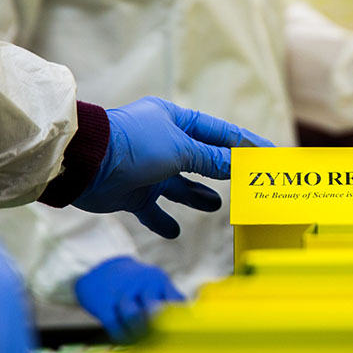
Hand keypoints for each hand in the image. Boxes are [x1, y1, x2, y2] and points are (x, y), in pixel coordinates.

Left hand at [73, 97, 271, 238]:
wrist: (84, 165)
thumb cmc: (133, 146)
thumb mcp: (181, 149)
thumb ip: (212, 159)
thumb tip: (241, 164)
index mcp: (173, 120)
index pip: (218, 133)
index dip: (245, 143)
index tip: (269, 154)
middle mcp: (161, 142)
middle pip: (200, 158)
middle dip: (222, 171)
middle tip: (247, 182)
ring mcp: (146, 169)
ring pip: (179, 185)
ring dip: (196, 196)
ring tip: (215, 205)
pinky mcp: (131, 193)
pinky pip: (152, 209)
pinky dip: (163, 220)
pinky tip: (175, 231)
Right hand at [74, 257, 182, 342]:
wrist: (99, 266)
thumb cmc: (133, 282)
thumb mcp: (154, 282)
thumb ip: (169, 299)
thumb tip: (188, 321)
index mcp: (158, 280)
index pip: (175, 302)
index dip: (178, 321)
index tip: (179, 335)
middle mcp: (141, 284)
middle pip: (155, 310)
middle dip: (158, 328)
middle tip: (160, 341)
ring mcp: (121, 292)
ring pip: (134, 318)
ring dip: (138, 334)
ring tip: (141, 340)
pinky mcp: (103, 303)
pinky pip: (115, 325)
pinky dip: (123, 337)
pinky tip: (126, 339)